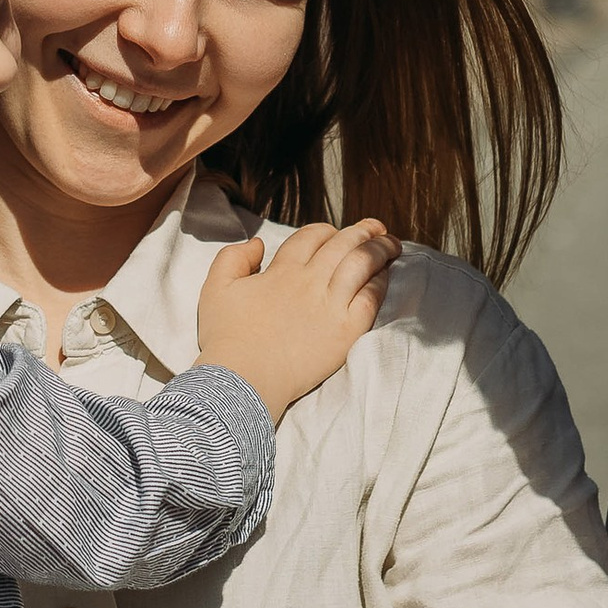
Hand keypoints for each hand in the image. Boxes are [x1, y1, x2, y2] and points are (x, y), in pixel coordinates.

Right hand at [194, 220, 397, 419]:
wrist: (242, 379)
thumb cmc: (226, 337)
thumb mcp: (215, 288)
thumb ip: (233, 258)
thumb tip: (259, 243)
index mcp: (281, 270)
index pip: (312, 237)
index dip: (326, 230)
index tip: (335, 233)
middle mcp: (309, 281)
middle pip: (343, 244)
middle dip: (363, 231)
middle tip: (377, 228)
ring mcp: (330, 305)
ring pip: (362, 264)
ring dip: (380, 249)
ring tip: (392, 244)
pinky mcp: (345, 332)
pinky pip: (371, 298)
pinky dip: (380, 282)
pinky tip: (385, 277)